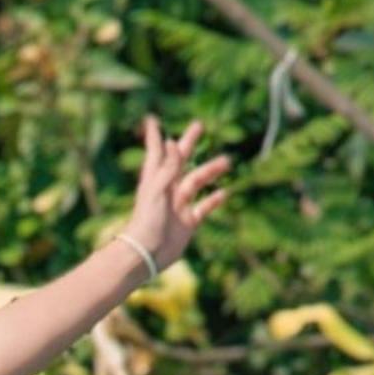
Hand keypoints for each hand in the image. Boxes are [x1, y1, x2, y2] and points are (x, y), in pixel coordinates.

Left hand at [123, 114, 230, 272]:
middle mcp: (167, 189)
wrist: (146, 255)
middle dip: (189, 143)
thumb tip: (173, 141)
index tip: (151, 119)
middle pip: (180, 161)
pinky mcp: (187, 222)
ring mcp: (178, 205)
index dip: (154, 136)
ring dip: (211, 170)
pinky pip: (203, 208)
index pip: (156, 152)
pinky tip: (224, 192)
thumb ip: (168, 167)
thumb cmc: (146, 222)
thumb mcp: (156, 190)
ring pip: (197, 181)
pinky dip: (213, 200)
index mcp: (156, 180)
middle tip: (199, 125)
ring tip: (227, 161)